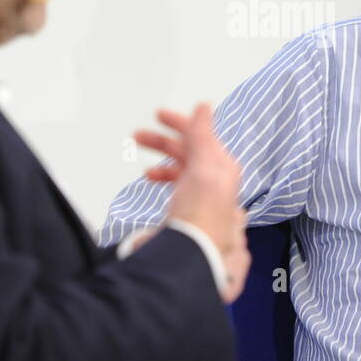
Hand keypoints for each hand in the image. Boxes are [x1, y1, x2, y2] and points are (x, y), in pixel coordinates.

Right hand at [133, 103, 250, 301]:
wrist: (194, 255)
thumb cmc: (202, 214)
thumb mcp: (204, 167)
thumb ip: (202, 135)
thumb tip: (204, 106)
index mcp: (222, 167)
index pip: (201, 136)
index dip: (180, 123)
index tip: (158, 116)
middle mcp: (215, 180)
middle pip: (188, 151)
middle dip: (163, 142)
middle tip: (138, 136)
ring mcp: (202, 196)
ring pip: (180, 168)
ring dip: (160, 161)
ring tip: (142, 165)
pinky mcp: (189, 211)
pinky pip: (176, 186)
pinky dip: (163, 179)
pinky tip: (152, 181)